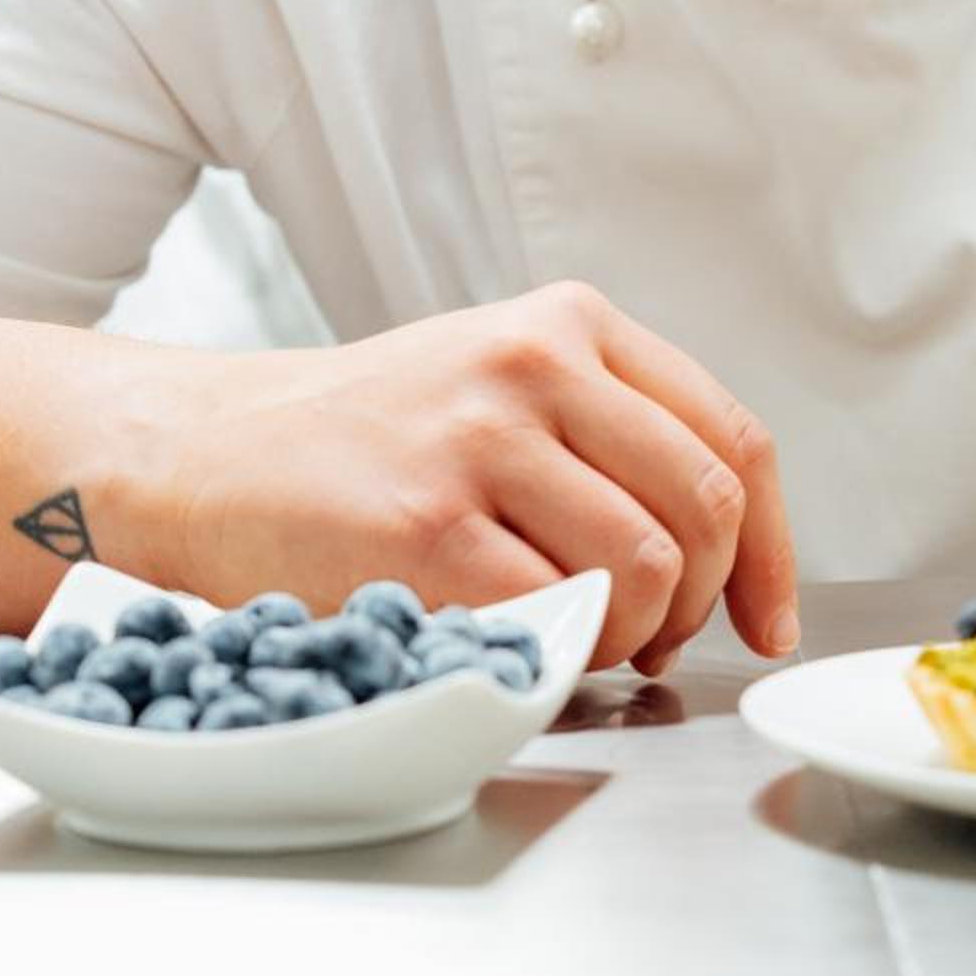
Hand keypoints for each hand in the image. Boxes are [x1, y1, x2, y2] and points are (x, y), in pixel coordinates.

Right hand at [155, 283, 799, 677]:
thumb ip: (611, 437)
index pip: (733, 439)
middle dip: (704, 599)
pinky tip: (522, 645)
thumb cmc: (365, 444)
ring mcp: (480, 441)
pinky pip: (561, 612)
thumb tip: (735, 559)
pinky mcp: (429, 526)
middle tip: (653, 639)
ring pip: (651, 565)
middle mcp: (534, 364)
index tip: (766, 619)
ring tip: (581, 641)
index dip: (771, 550)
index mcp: (570, 324)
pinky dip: (563, 652)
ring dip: (635, 633)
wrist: (204, 457)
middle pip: (709, 505)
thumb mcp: (497, 386)